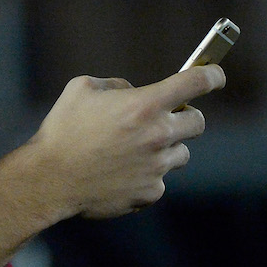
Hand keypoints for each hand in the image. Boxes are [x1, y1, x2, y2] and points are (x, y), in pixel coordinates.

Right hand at [26, 64, 224, 219]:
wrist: (50, 178)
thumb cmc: (62, 129)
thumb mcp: (81, 89)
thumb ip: (115, 85)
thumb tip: (132, 92)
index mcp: (144, 105)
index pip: (196, 83)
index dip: (212, 75)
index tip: (215, 75)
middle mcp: (158, 135)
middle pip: (197, 121)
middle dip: (184, 117)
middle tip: (161, 119)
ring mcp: (157, 167)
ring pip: (179, 152)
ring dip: (164, 148)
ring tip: (130, 150)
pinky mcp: (151, 192)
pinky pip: (159, 179)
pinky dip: (145, 174)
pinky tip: (118, 172)